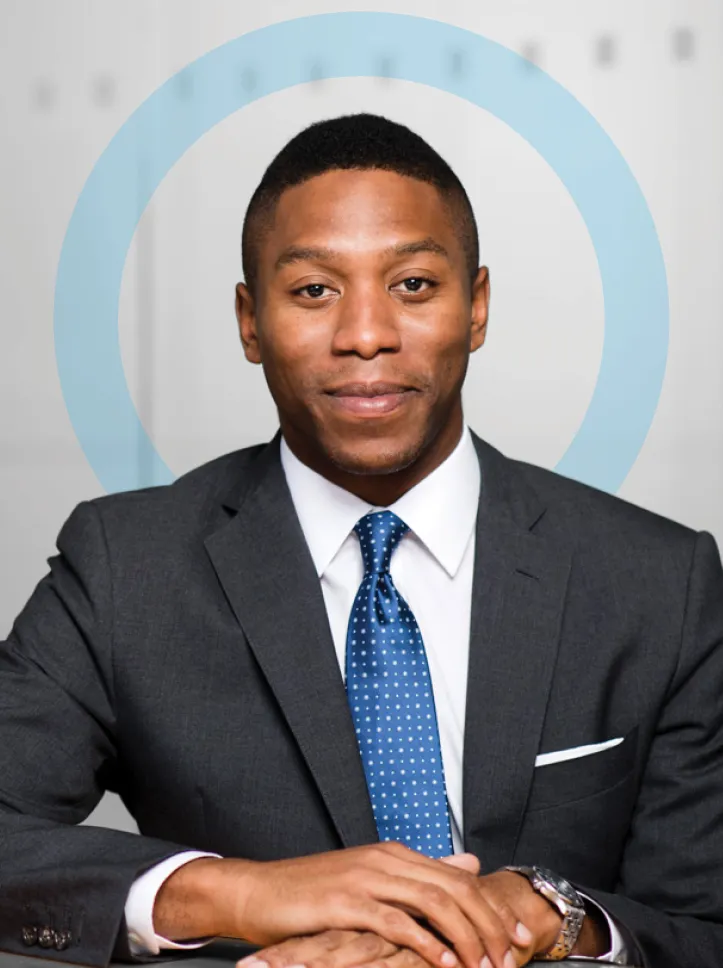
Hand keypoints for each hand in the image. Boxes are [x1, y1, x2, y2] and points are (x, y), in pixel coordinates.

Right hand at [155, 845, 529, 967]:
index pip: (456, 878)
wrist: (259, 893)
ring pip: (434, 902)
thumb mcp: (371, 879)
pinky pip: (398, 922)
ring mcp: (367, 879)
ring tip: (485, 966)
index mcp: (394, 855)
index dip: (491, 908)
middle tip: (512, 956)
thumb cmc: (313, 893)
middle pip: (454, 888)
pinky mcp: (348, 903)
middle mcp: (386, 860)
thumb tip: (467, 864)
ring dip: (466, 937)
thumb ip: (419, 874)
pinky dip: (427, 944)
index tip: (517, 938)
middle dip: (490, 923)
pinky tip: (444, 964)